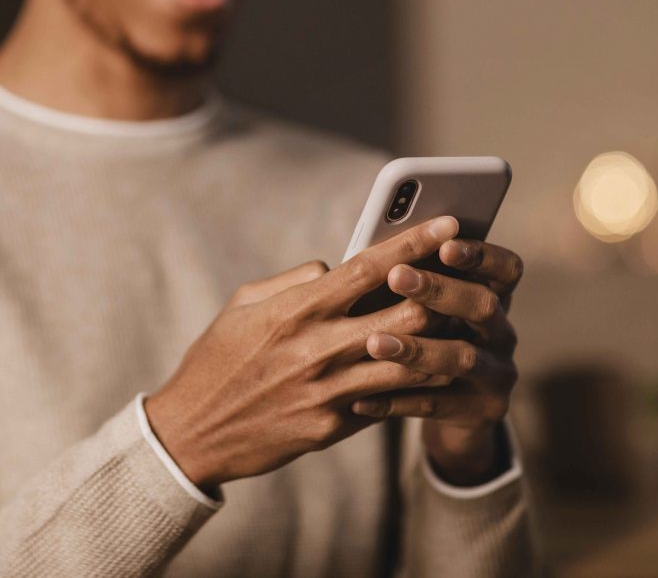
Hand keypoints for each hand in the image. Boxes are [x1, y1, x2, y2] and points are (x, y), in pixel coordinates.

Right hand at [144, 216, 460, 491]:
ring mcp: (329, 391)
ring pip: (412, 361)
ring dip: (441, 341)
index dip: (416, 243)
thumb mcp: (243, 304)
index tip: (451, 224)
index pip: (370, 267)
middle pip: (408, 312)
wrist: (192, 432)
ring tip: (462, 326)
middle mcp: (319, 348)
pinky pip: (387, 400)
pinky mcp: (332, 427)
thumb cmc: (216, 359)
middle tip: (465, 279)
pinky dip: (411, 382)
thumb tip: (336, 267)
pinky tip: (431, 370)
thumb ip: (295, 280)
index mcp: (297, 309)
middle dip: (443, 292)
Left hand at [350, 239, 523, 484]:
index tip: (445, 244)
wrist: (452, 416)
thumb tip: (368, 249)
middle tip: (397, 277)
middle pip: (484, 305)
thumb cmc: (424, 341)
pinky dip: (396, 401)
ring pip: (462, 358)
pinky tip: (360, 400)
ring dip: (417, 348)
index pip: (504, 269)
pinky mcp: (482, 412)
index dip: (480, 255)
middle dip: (440, 290)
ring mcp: (497, 374)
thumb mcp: (423, 309)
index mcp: (491, 297)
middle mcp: (501, 333)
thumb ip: (408, 283)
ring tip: (373, 342)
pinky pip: (436, 405)